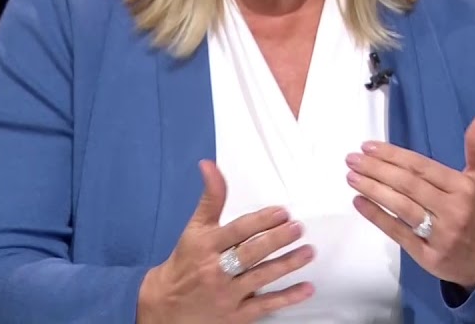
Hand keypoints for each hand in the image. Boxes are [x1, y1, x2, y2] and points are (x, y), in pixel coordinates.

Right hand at [137, 160, 314, 322]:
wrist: (166, 306)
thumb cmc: (186, 261)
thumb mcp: (195, 228)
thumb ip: (210, 198)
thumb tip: (209, 165)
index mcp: (206, 246)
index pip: (237, 231)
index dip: (260, 221)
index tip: (282, 213)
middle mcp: (216, 270)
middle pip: (251, 254)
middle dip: (277, 240)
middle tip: (298, 228)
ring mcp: (227, 294)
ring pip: (261, 277)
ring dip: (287, 264)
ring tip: (308, 252)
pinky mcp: (236, 315)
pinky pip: (265, 305)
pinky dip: (287, 298)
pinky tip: (306, 288)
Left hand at [346, 110, 474, 290]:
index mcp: (464, 188)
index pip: (421, 167)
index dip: (393, 156)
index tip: (368, 146)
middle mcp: (452, 210)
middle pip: (407, 185)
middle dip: (376, 169)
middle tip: (352, 159)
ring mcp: (440, 235)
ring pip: (401, 207)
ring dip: (372, 190)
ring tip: (352, 177)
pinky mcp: (427, 256)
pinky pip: (398, 233)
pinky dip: (377, 216)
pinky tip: (359, 202)